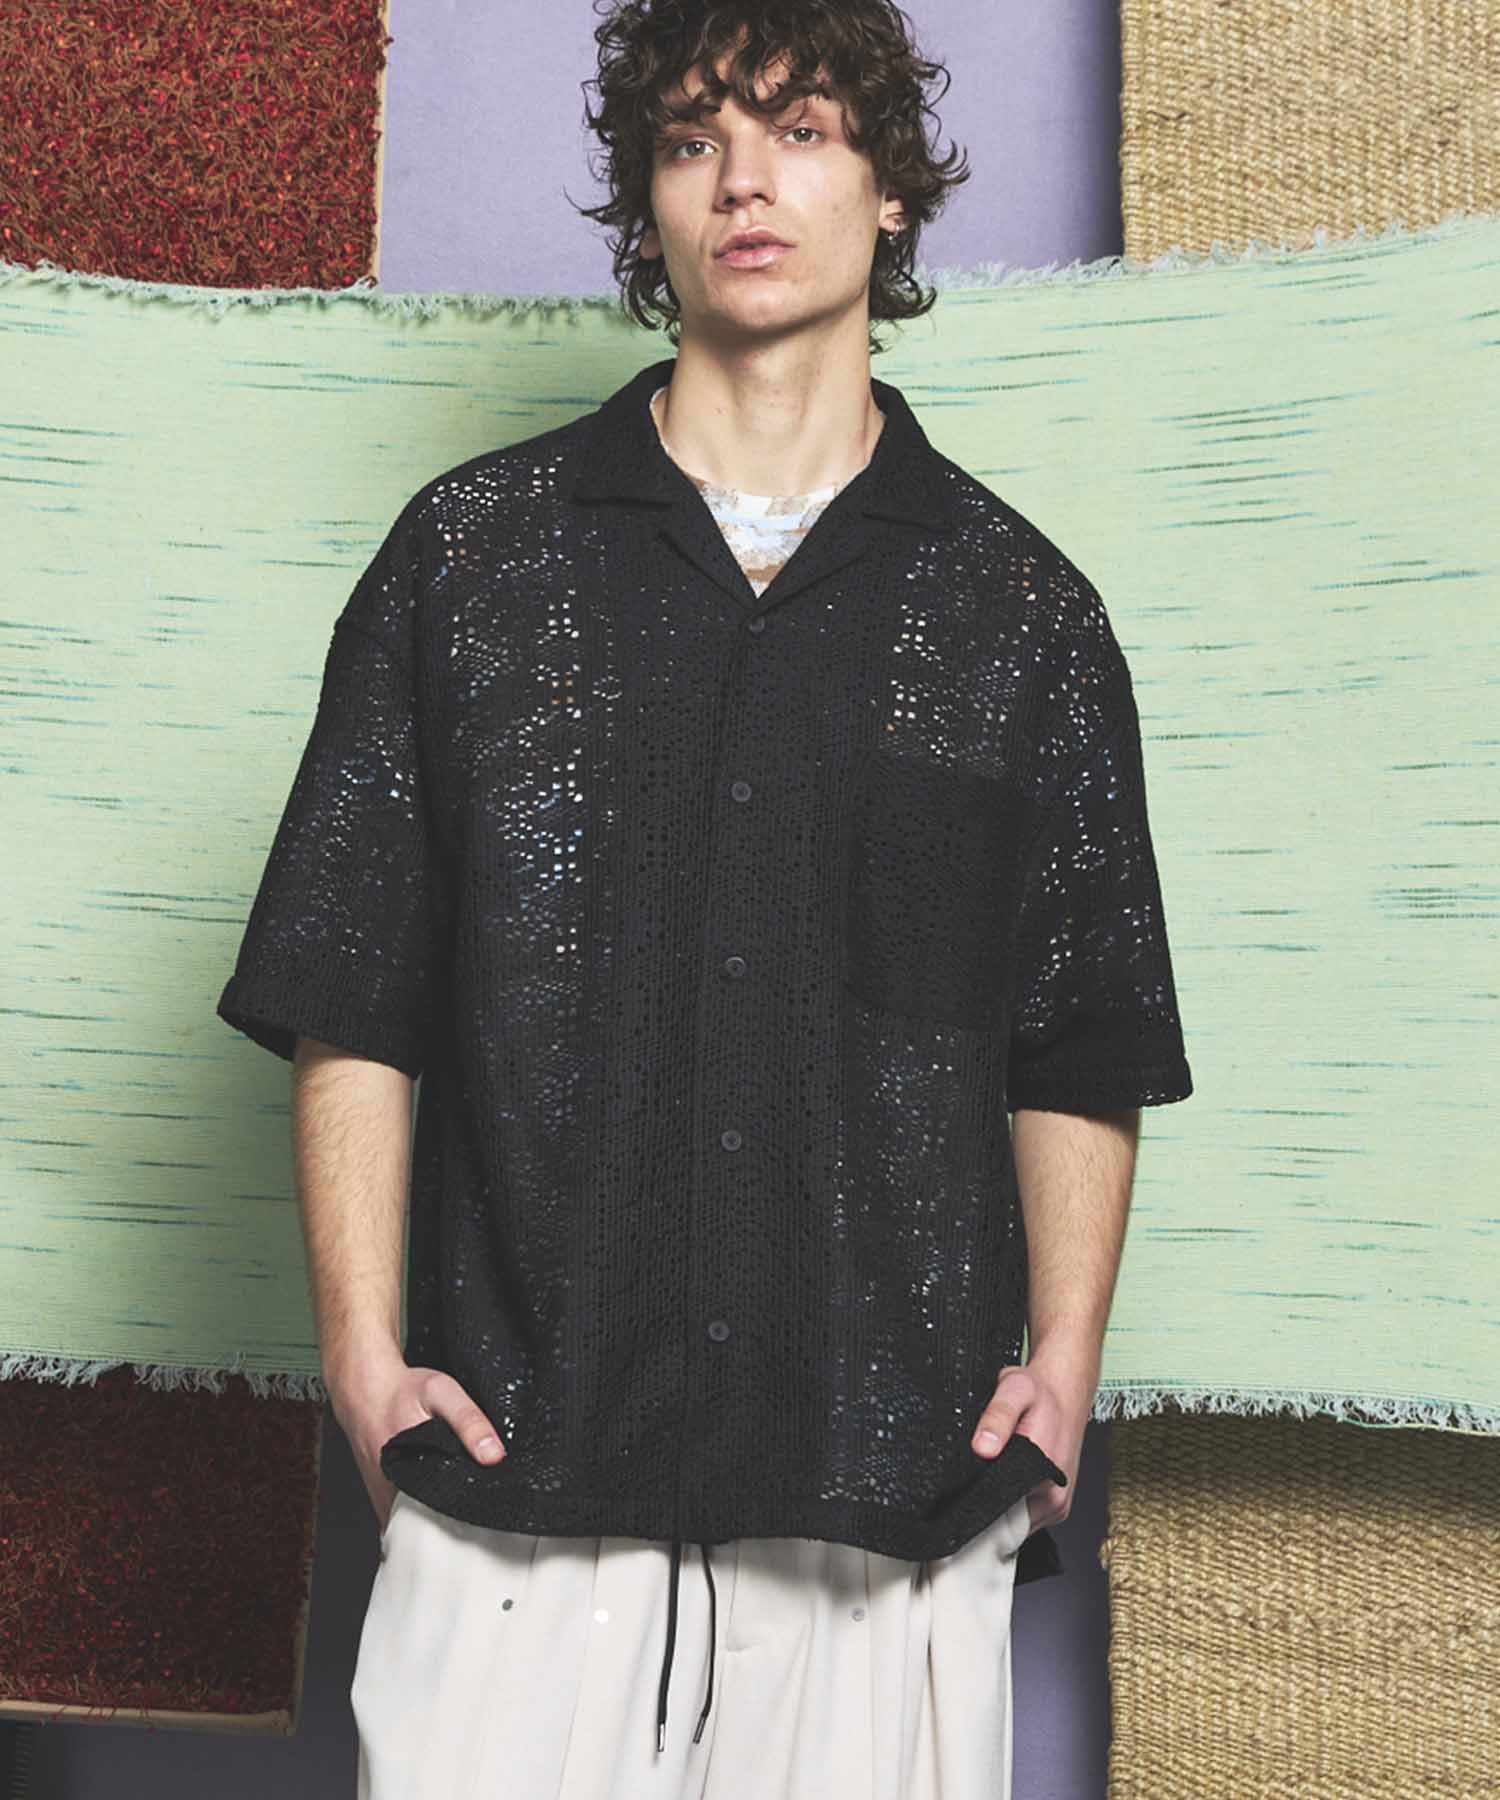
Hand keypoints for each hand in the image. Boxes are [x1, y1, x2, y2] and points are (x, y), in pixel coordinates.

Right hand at [326, 1352, 506, 1534]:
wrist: (364, 1385)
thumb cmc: (401, 1389)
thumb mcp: (442, 1393)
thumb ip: (469, 1422)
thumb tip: (493, 1455)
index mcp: (407, 1471)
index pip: (436, 1515)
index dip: (459, 1521)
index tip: (479, 1522)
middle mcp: (389, 1488)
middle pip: (421, 1523)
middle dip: (446, 1527)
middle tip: (472, 1526)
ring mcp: (380, 1492)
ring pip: (406, 1521)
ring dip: (428, 1522)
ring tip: (456, 1519)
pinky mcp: (377, 1489)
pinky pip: (396, 1512)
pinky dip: (413, 1513)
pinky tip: (432, 1505)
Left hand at [968, 1351, 1093, 1534]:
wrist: (1065, 1391)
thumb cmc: (1040, 1391)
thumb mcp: (1015, 1388)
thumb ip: (997, 1416)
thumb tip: (982, 1448)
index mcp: (1045, 1474)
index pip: (999, 1510)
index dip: (971, 1509)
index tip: (947, 1504)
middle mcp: (1055, 1497)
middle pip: (1006, 1523)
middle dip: (979, 1512)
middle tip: (951, 1495)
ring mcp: (1056, 1505)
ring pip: (1014, 1523)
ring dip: (994, 1510)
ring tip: (971, 1489)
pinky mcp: (1054, 1505)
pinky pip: (1024, 1517)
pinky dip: (1007, 1507)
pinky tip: (991, 1488)